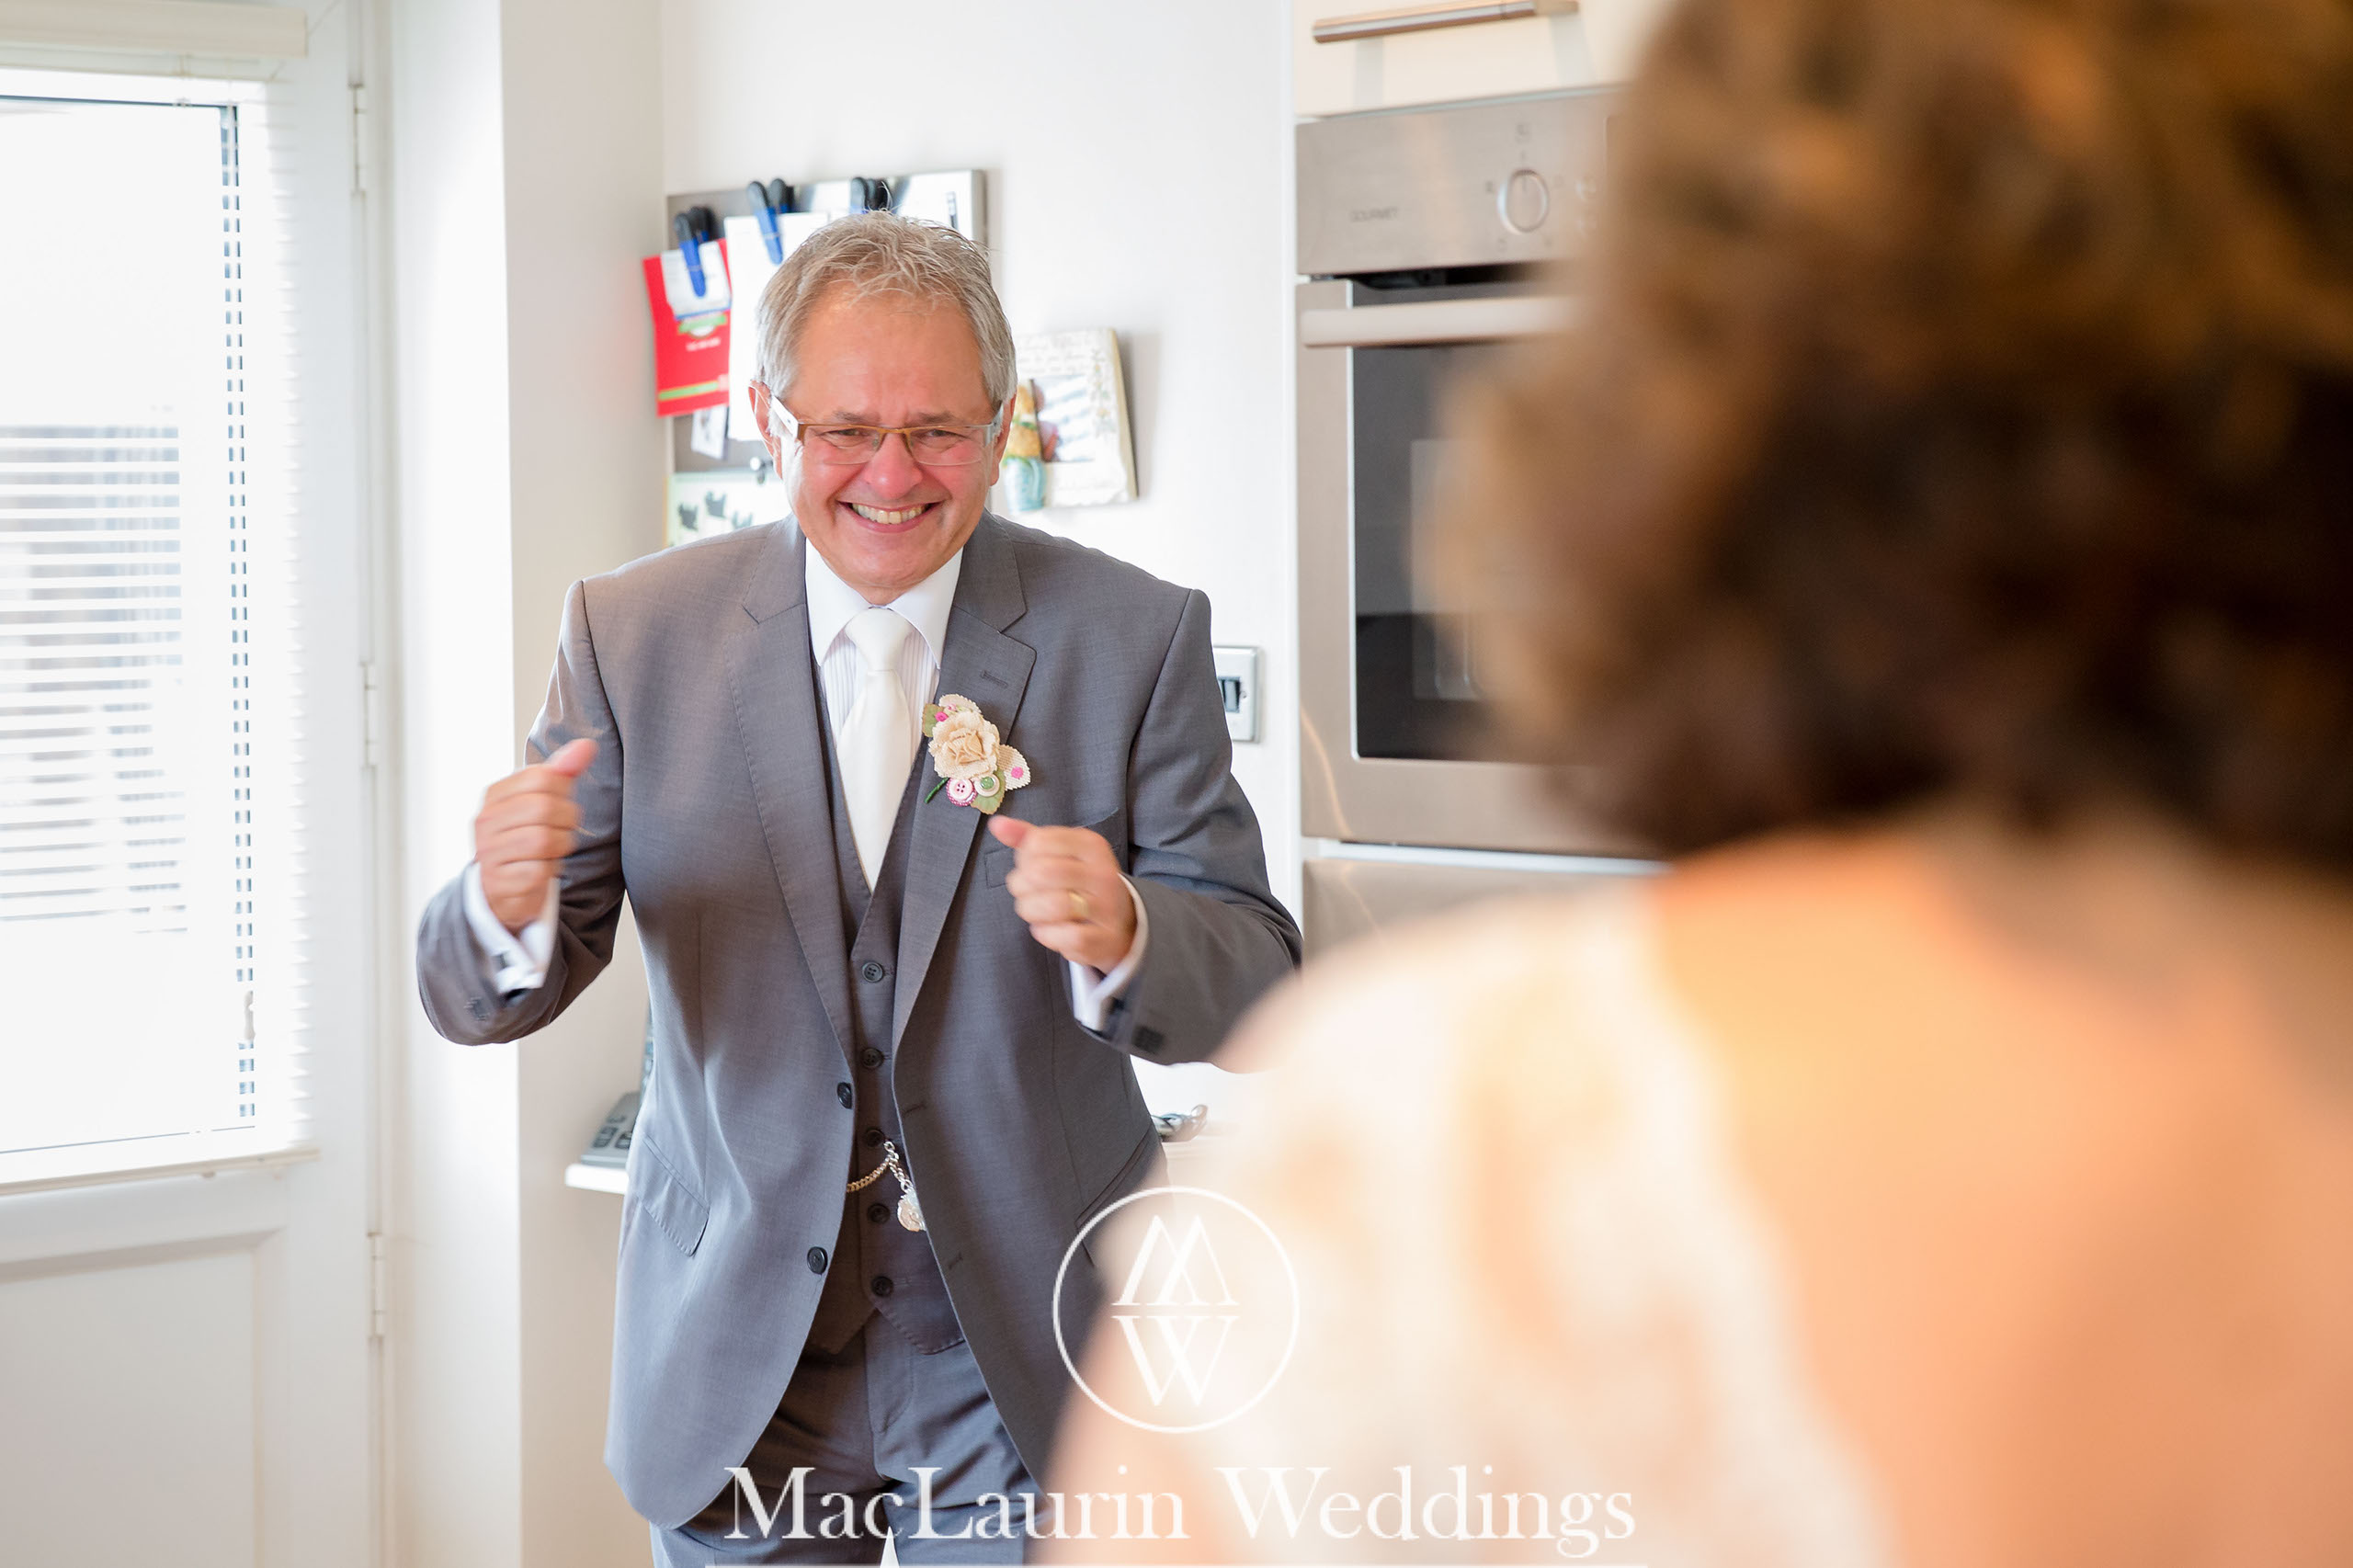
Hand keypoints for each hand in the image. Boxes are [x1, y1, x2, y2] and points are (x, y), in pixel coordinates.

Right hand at [472, 738, 596, 932]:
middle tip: (561, 829)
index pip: (541, 777)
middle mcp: (486, 821)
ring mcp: (489, 852)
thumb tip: (587, 745)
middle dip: (566, 819)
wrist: (501, 889)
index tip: (560, 803)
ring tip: (552, 849)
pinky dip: (550, 870)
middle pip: (544, 806)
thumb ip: (563, 773)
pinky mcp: (500, 882)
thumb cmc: (525, 837)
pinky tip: (541, 869)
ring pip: (543, 840)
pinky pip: (539, 871)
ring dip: (560, 846)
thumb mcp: (541, 800)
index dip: (563, 790)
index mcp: (495, 795)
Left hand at [990, 816, 1136, 971]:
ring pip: (1051, 906)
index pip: (1038, 842)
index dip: (1023, 859)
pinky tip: (1050, 930)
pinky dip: (1047, 935)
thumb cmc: (1080, 884)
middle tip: (1028, 893)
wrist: (1120, 923)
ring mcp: (1107, 906)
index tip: (1030, 868)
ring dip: (1031, 912)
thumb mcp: (1061, 854)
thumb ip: (1028, 838)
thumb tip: (997, 825)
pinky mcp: (1104, 937)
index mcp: (1091, 845)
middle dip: (1021, 887)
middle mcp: (1102, 872)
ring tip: (1036, 912)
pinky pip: (1064, 936)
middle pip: (1040, 873)